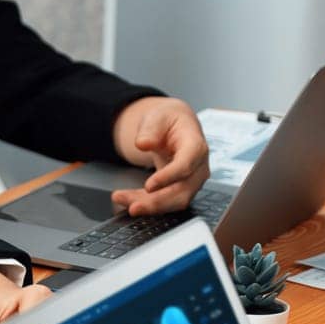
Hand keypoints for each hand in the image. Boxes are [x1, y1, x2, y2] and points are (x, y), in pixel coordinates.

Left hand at [111, 97, 210, 214]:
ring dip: (150, 206)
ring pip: (174, 201)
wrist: (176, 125)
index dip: (168, 178)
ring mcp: (192, 180)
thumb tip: (142, 143)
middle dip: (157, 203)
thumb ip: (150, 129)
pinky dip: (148, 203)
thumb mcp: (158, 116)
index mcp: (196, 146)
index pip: (185, 166)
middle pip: (182, 191)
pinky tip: (131, 202)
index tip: (148, 186)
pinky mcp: (181, 188)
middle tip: (133, 207)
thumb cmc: (169, 120)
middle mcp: (198, 167)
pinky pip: (166, 201)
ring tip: (126, 203)